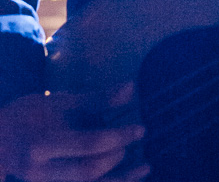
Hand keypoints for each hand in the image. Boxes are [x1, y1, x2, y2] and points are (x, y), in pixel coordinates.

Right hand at [0, 84, 148, 181]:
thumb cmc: (30, 115)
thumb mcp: (60, 102)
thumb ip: (96, 99)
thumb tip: (132, 88)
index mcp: (43, 144)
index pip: (88, 145)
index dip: (118, 137)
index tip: (140, 128)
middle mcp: (42, 172)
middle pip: (89, 171)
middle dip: (118, 157)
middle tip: (138, 137)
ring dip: (120, 181)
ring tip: (145, 168)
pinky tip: (127, 177)